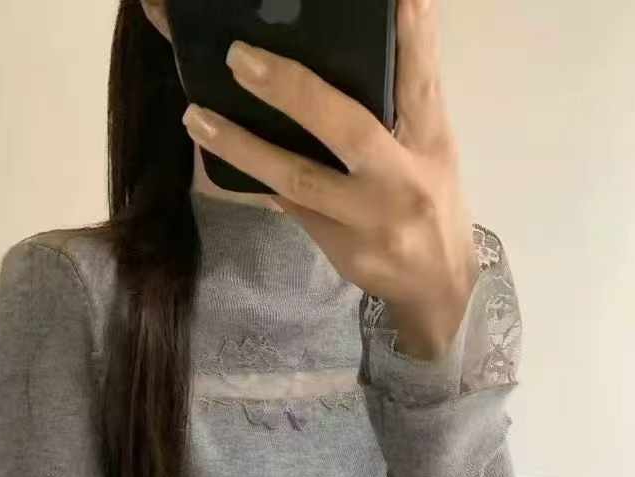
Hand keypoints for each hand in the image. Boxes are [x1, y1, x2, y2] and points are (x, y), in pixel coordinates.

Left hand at [181, 0, 480, 362]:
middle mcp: (400, 177)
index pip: (420, 79)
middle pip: (346, 127)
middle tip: (239, 56)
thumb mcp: (431, 147)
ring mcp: (368, 218)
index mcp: (429, 139)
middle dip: (292, 90)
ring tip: (196, 116)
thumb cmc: (429, 199)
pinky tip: (213, 162)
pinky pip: (287, 207)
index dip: (412, 35)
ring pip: (298, 177)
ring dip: (243, 146)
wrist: (438, 284)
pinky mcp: (342, 248)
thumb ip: (403, 101)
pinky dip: (250, 181)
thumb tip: (358, 42)